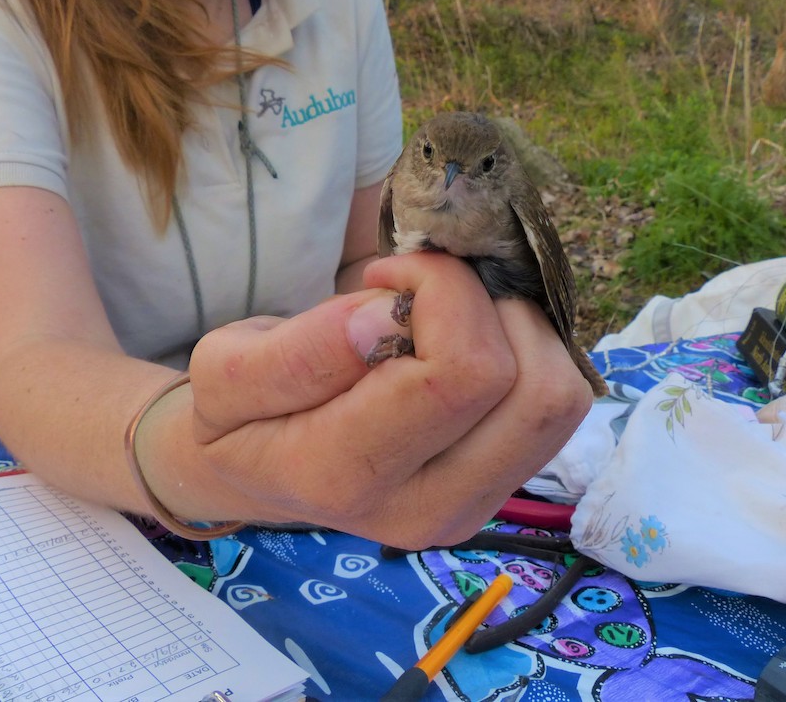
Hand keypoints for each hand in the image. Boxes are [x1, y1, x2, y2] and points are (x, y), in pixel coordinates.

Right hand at [172, 252, 592, 547]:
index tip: (383, 278)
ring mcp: (473, 507)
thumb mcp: (225, 372)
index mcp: (349, 475)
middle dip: (488, 304)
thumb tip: (385, 320)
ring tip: (445, 315)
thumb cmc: (236, 416)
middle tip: (422, 289)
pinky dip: (527, 352)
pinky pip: (557, 407)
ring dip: (516, 327)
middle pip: (534, 390)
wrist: (254, 476)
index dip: (440, 292)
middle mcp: (428, 508)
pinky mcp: (500, 489)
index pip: (458, 373)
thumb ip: (297, 352)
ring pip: (561, 399)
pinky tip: (466, 342)